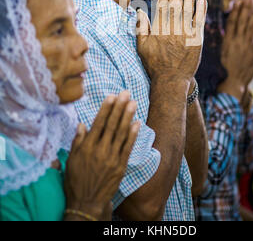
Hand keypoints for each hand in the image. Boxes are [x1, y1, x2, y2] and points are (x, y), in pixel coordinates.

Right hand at [64, 91, 139, 220]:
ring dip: (128, 116)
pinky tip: (137, 123)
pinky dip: (133, 134)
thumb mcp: (71, 160)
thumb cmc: (76, 181)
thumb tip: (82, 124)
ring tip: (133, 102)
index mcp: (87, 147)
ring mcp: (112, 157)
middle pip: (112, 124)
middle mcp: (100, 150)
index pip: (98, 123)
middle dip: (119, 107)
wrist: (87, 203)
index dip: (106, 108)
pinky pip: (128, 147)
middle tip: (126, 93)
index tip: (112, 96)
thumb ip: (77, 141)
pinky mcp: (120, 165)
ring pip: (121, 133)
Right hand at [137, 0, 206, 85]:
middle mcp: (172, 29)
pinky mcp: (197, 40)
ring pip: (188, 10)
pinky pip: (199, 22)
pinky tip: (202, 0)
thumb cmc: (155, 64)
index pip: (162, 6)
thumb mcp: (142, 47)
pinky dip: (201, 10)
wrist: (172, 81)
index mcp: (158, 29)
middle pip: (176, 4)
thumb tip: (139, 11)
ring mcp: (185, 34)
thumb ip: (141, 28)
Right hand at [218, 0, 252, 100]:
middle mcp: (237, 41)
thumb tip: (225, 28)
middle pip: (242, 21)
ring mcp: (247, 47)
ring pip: (251, 28)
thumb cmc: (224, 68)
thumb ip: (224, 40)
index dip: (235, 11)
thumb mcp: (221, 52)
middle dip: (246, 8)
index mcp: (227, 41)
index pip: (231, 22)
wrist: (233, 82)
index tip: (238, 1)